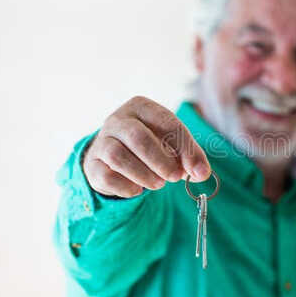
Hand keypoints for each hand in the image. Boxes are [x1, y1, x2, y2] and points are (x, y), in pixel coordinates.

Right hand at [81, 96, 211, 198]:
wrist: (112, 158)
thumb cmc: (148, 147)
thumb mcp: (172, 144)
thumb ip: (189, 156)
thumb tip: (201, 174)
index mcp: (141, 107)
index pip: (166, 122)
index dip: (184, 148)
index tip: (197, 171)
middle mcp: (118, 120)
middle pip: (138, 137)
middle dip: (160, 161)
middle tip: (175, 177)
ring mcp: (102, 141)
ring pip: (118, 156)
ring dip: (143, 175)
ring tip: (157, 184)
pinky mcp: (93, 164)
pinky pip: (107, 176)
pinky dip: (126, 186)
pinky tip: (137, 189)